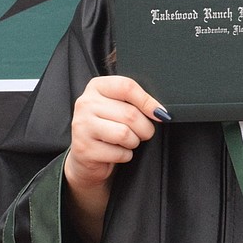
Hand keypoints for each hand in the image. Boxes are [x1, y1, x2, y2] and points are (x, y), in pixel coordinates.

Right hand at [65, 75, 166, 192]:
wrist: (85, 156)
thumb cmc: (107, 127)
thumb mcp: (117, 107)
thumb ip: (134, 102)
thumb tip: (160, 112)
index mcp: (97, 87)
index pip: (127, 87)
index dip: (147, 101)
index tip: (159, 113)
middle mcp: (86, 103)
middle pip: (130, 113)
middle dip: (145, 128)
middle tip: (144, 133)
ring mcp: (82, 126)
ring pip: (124, 133)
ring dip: (134, 141)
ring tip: (129, 141)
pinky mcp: (84, 148)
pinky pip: (119, 153)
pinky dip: (125, 155)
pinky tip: (117, 152)